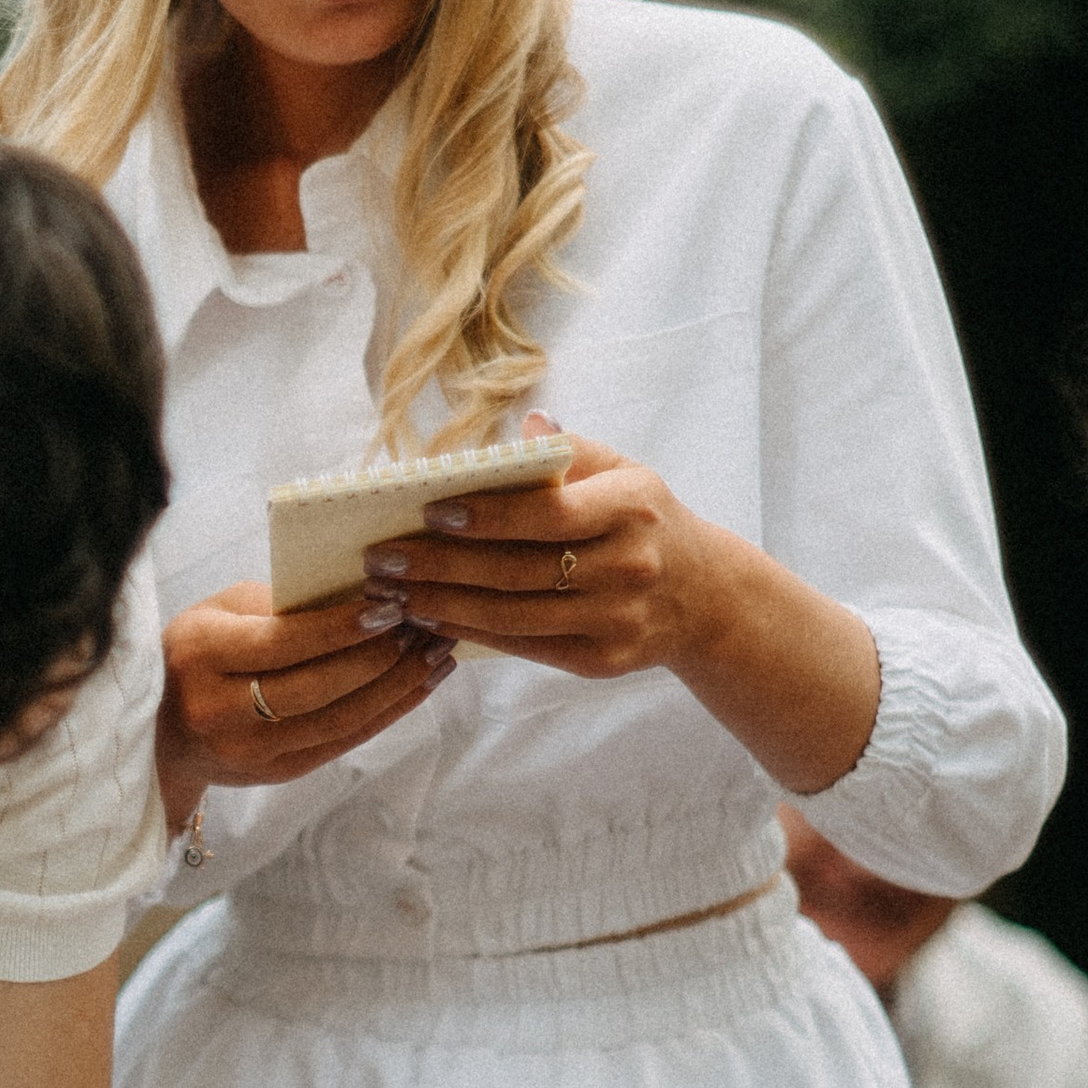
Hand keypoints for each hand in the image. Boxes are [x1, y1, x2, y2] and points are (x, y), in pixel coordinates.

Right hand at [158, 582, 454, 824]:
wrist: (165, 729)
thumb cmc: (201, 651)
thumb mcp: (223, 611)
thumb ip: (282, 603)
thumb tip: (363, 595)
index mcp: (202, 654)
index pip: (282, 643)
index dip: (341, 628)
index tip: (390, 605)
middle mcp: (218, 708)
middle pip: (317, 687)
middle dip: (380, 656)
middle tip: (424, 624)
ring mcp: (248, 750)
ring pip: (339, 720)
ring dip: (397, 685)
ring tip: (435, 652)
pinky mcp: (276, 773)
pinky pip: (344, 741)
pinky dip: (389, 711)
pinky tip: (421, 684)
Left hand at [360, 418, 723, 681]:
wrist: (705, 597)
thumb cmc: (644, 520)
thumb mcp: (624, 472)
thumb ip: (569, 450)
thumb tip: (524, 427)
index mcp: (633, 507)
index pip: (550, 513)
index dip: (488, 516)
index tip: (430, 512)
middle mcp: (630, 566)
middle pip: (520, 570)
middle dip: (442, 564)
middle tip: (382, 558)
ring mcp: (617, 619)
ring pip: (514, 615)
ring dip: (443, 603)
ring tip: (392, 591)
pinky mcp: (603, 660)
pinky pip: (524, 646)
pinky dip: (471, 632)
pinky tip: (430, 616)